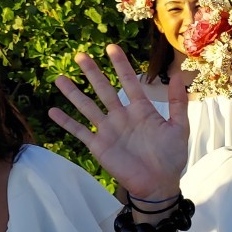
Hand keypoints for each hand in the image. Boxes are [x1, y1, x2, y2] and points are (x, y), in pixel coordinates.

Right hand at [49, 46, 188, 199]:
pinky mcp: (99, 145)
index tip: (111, 47)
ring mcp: (108, 130)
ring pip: (87, 106)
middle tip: (80, 55)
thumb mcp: (179, 127)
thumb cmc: (171, 157)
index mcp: (141, 109)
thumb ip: (178, 102)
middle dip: (92, 73)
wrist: (159, 184)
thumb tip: (178, 75)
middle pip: (104, 89)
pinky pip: (79, 131)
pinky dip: (66, 122)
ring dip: (73, 93)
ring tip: (60, 78)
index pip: (129, 81)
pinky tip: (52, 111)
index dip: (120, 65)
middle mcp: (121, 116)